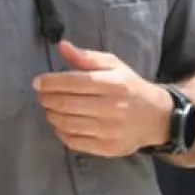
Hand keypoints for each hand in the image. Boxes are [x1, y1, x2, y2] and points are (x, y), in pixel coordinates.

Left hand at [32, 40, 170, 156]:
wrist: (156, 116)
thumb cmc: (130, 87)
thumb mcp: (114, 66)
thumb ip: (86, 57)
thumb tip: (62, 46)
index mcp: (115, 83)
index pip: (74, 82)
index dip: (51, 82)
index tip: (38, 82)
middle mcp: (113, 107)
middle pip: (67, 104)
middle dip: (47, 99)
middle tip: (42, 95)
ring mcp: (110, 130)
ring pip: (68, 124)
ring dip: (51, 115)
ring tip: (50, 108)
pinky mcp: (107, 148)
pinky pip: (73, 142)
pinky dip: (61, 132)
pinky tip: (61, 123)